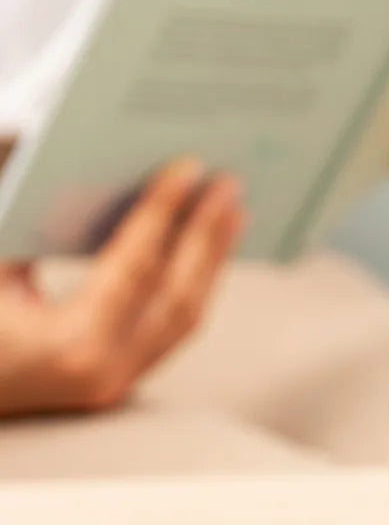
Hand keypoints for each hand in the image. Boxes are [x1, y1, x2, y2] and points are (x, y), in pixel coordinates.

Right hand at [0, 158, 243, 416]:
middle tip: (228, 182)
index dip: (164, 211)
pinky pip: (170, 330)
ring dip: (211, 259)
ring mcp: (116, 385)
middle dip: (206, 233)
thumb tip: (44, 139)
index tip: (189, 167)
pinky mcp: (117, 383)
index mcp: (70, 344)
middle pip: (177, 293)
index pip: (135, 266)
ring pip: (184, 317)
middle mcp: (104, 373)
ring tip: (232, 210)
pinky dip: (191, 285)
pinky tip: (205, 250)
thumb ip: (15, 197)